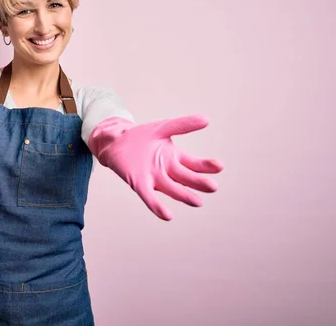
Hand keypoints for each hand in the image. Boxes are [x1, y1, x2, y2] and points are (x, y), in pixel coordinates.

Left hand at [88, 115, 223, 220]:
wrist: (116, 141)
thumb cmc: (141, 137)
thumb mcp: (163, 128)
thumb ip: (182, 125)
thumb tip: (206, 119)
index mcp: (176, 158)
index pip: (195, 164)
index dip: (207, 166)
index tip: (219, 166)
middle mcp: (168, 171)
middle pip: (187, 178)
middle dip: (199, 183)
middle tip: (212, 187)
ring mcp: (155, 179)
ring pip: (173, 189)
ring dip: (185, 196)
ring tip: (198, 201)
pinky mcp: (140, 184)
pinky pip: (150, 198)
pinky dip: (158, 207)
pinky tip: (167, 215)